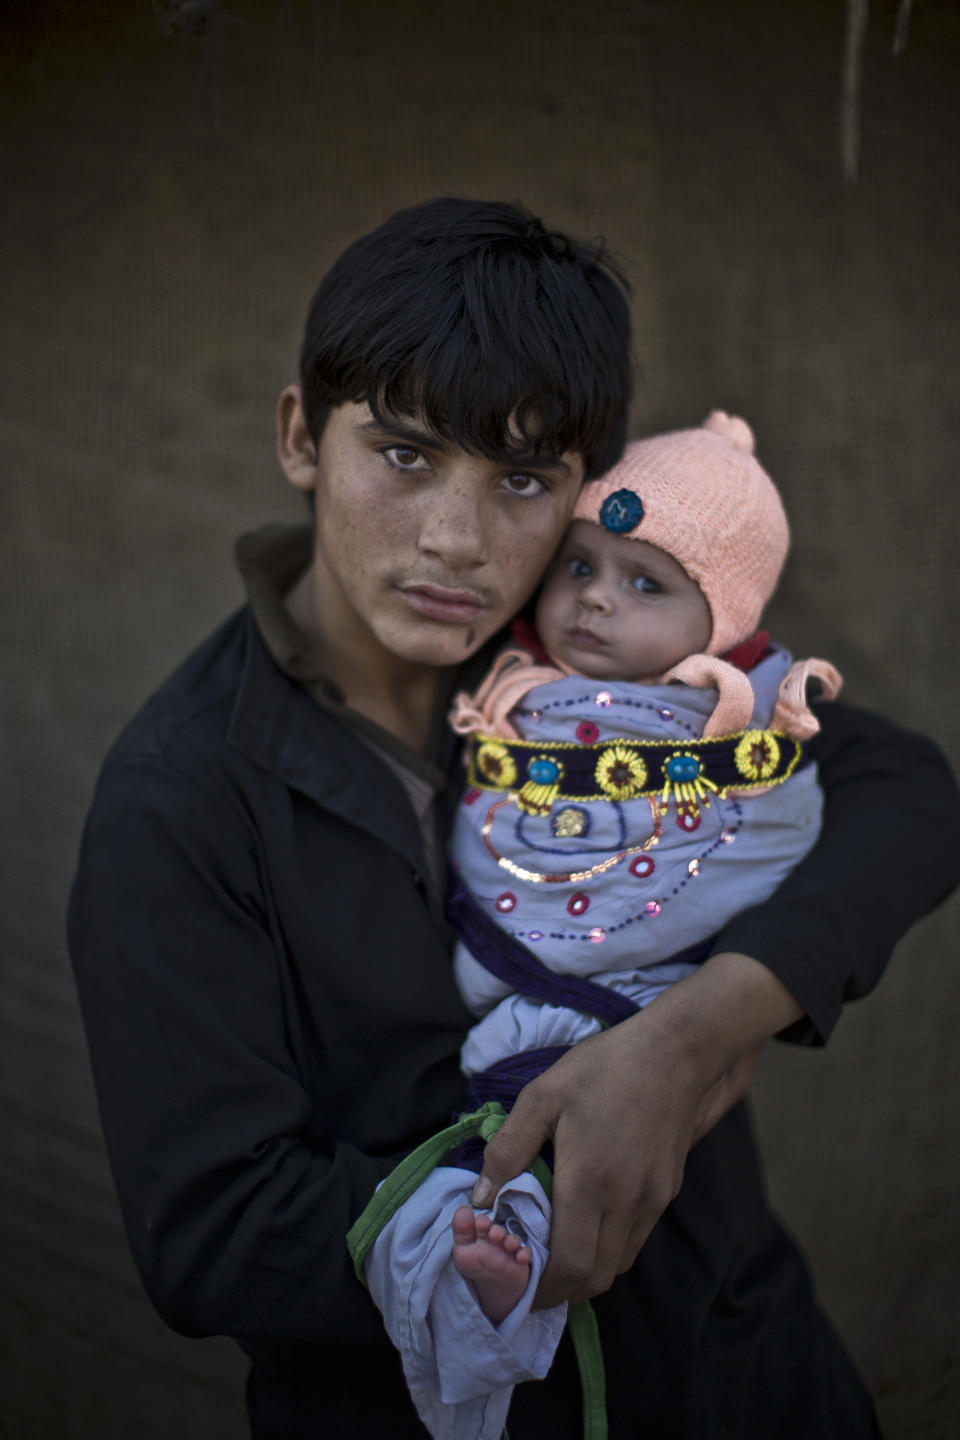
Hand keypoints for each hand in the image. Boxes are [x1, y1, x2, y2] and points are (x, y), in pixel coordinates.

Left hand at [469, 951, 800, 1307]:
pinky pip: (634, 1238)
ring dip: (586, 1268)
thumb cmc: (604, 1069)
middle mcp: (626, 1203)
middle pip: (596, 1277)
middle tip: (531, 1273)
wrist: (675, 1053)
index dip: (542, 1289)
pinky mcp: (667, 1192)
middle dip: (562, 1288)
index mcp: (590, 1183)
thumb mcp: (543, 1096)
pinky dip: (608, 1245)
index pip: (570, 1267)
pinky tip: (587, 1219)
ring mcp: (652, 1201)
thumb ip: (508, 1148)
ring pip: (618, 1262)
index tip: (517, 1286)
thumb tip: (480, 1197)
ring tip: (555, 1248)